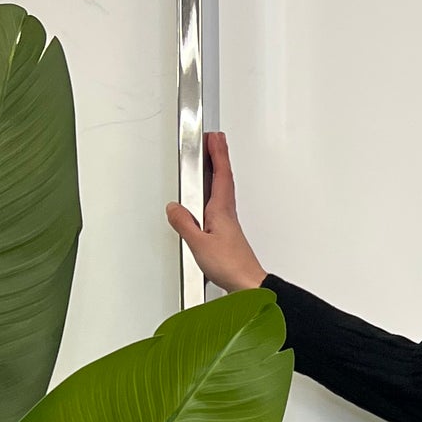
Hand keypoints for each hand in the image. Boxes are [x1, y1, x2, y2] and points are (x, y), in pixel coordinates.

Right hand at [166, 130, 266, 290]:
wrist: (247, 284)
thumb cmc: (230, 265)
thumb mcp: (198, 243)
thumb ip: (184, 223)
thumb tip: (174, 207)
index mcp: (221, 209)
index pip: (221, 174)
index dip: (218, 153)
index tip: (214, 137)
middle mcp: (227, 212)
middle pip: (223, 177)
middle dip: (218, 156)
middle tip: (214, 140)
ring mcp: (228, 222)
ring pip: (222, 189)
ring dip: (217, 171)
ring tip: (211, 160)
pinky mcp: (227, 233)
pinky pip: (219, 204)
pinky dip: (214, 192)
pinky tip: (208, 197)